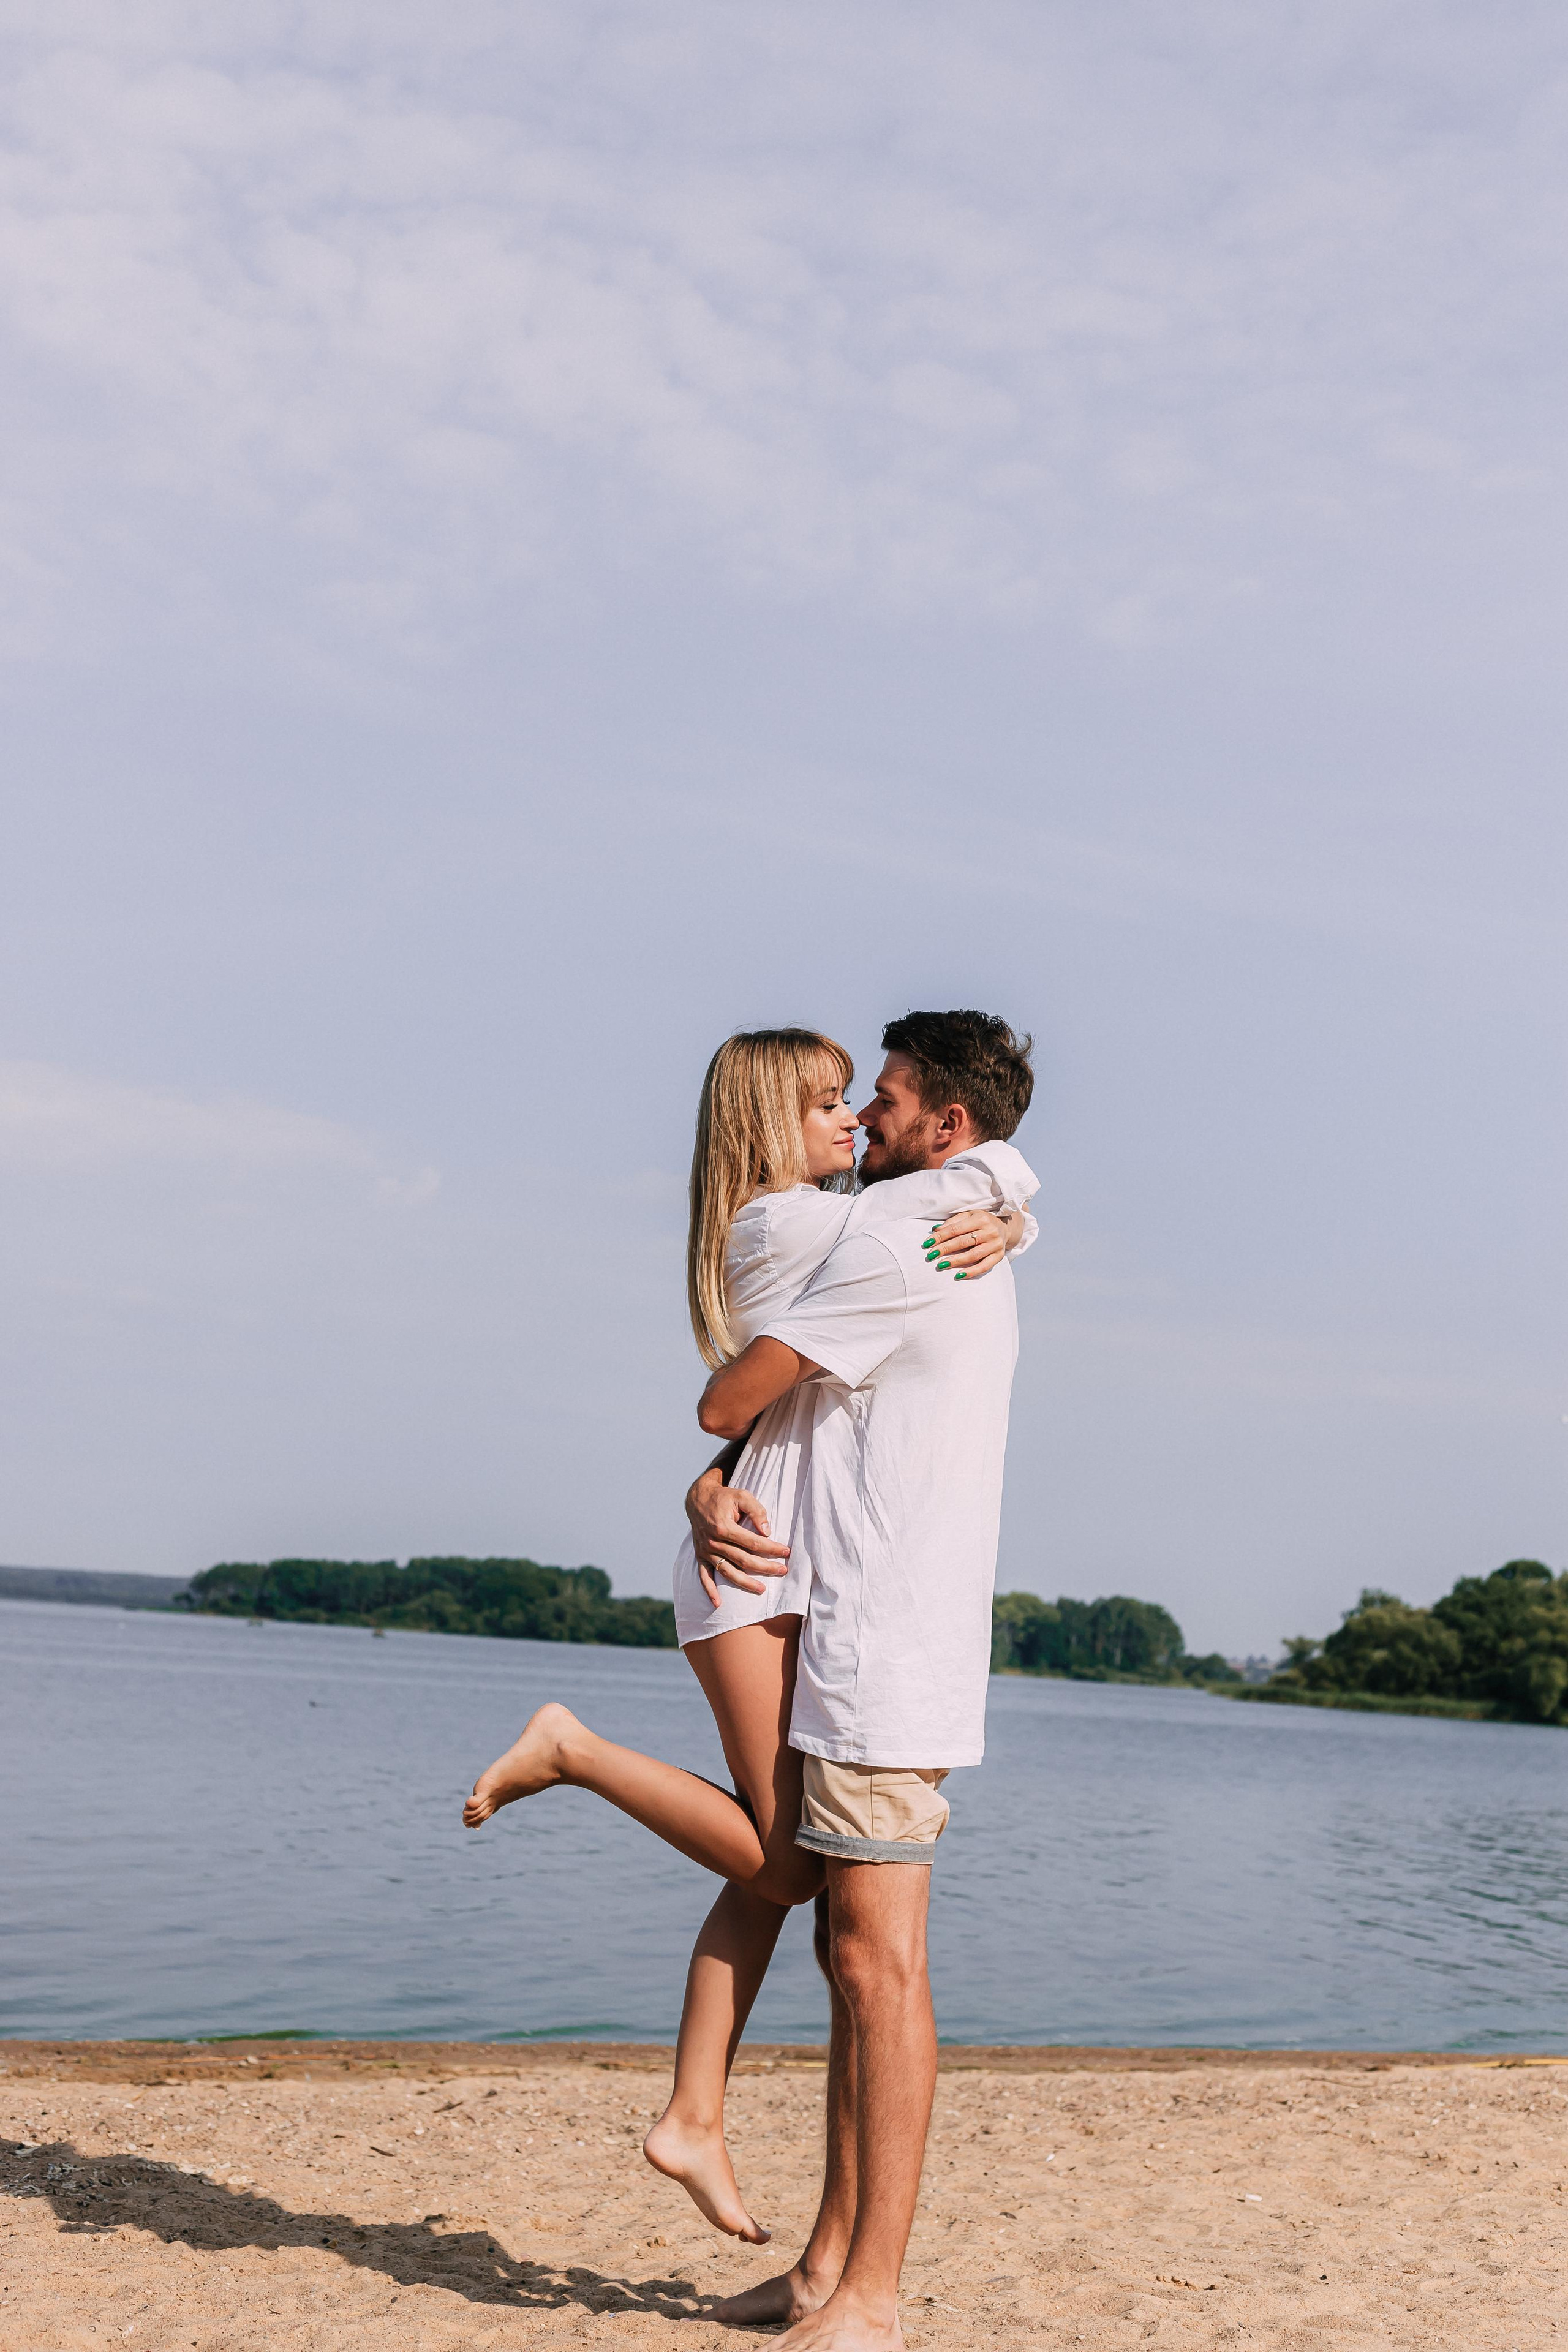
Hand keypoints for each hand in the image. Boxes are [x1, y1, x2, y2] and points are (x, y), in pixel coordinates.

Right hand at [686, 1467, 791, 1607]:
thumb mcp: (742, 1496)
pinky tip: (718, 1604)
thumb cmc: (724, 1497)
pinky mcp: (700, 1556)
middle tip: (782, 1571)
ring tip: (761, 1590)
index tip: (786, 1552)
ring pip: (727, 1572)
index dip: (772, 1548)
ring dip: (744, 1583)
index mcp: (724, 1526)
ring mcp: (706, 1551)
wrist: (698, 1499)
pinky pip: (704, 1576)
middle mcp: (713, 1541)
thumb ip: (756, 1511)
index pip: (753, 1542)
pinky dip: (709, 1591)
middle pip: (743, 1560)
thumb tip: (767, 1531)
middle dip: (765, 1567)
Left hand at [926, 1206, 1010, 1278]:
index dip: (940, 1237)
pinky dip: (971, 1272)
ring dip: (955, 1261)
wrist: (1005, 1228)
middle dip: (945, 1249)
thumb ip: (952, 1223)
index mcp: (980, 1219)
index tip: (927, 1244)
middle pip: (963, 1242)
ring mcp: (995, 1245)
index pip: (955, 1229)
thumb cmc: (981, 1222)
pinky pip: (984, 1266)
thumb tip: (935, 1230)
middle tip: (930, 1256)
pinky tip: (959, 1275)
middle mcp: (989, 1231)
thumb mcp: (968, 1216)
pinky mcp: (999, 1256)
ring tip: (941, 1265)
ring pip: (973, 1255)